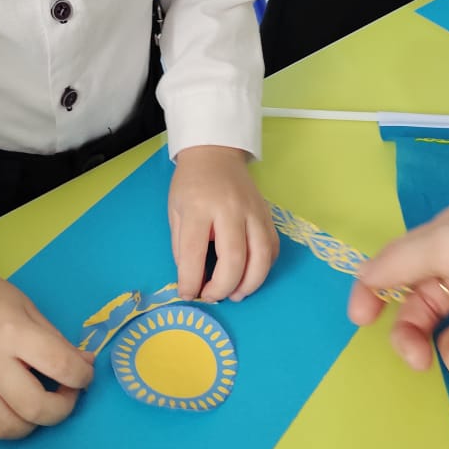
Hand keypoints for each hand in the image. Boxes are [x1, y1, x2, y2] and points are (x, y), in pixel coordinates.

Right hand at [0, 254, 93, 437]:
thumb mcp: (29, 309)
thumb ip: (58, 342)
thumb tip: (85, 367)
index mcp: (12, 333)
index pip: (59, 366)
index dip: (82, 377)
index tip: (84, 376)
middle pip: (35, 409)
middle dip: (62, 408)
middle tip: (66, 395)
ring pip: (7, 429)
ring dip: (32, 422)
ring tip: (37, 403)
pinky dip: (3, 422)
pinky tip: (8, 404)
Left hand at [169, 146, 278, 301]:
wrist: (215, 152)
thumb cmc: (191, 183)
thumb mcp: (175, 211)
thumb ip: (182, 246)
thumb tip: (192, 279)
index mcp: (199, 207)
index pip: (195, 252)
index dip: (190, 280)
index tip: (188, 294)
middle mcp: (230, 209)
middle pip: (234, 258)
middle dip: (224, 286)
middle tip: (212, 296)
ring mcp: (253, 211)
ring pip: (262, 256)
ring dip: (250, 283)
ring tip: (236, 294)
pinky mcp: (267, 214)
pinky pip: (272, 248)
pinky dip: (264, 268)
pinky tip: (251, 275)